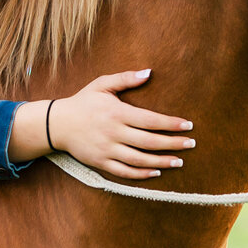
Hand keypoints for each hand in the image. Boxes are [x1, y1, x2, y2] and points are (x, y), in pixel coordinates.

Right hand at [49, 70, 193, 179]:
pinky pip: (125, 172)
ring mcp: (107, 150)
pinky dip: (142, 174)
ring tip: (179, 162)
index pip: (150, 120)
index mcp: (117, 113)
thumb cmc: (83, 102)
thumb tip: (149, 72)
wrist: (56, 124)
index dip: (171, 124)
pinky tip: (156, 172)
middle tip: (191, 144)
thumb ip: (126, 78)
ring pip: (139, 160)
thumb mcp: (102, 84)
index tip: (188, 125)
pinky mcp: (101, 163)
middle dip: (173, 144)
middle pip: (149, 142)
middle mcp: (114, 133)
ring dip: (162, 162)